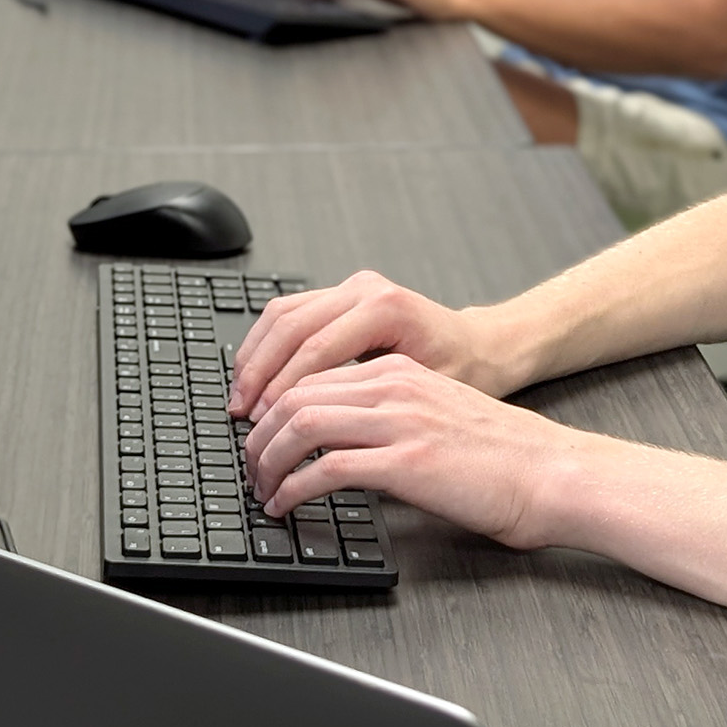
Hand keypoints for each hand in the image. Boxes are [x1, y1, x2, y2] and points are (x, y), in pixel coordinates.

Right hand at [227, 269, 525, 419]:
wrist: (483, 347)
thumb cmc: (465, 374)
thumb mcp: (423, 394)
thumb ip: (372, 408)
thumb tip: (318, 439)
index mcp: (385, 309)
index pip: (314, 351)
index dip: (282, 392)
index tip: (264, 425)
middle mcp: (364, 290)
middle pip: (289, 328)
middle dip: (259, 375)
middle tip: (243, 416)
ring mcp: (351, 288)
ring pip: (281, 315)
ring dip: (255, 358)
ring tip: (243, 399)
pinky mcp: (342, 295)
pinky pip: (289, 313)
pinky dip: (266, 345)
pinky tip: (256, 376)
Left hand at [243, 353, 596, 548]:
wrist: (552, 474)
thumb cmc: (505, 457)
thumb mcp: (438, 417)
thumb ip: (392, 420)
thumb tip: (341, 448)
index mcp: (399, 373)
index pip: (311, 376)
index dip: (272, 409)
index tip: (258, 438)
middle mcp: (394, 387)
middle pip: (295, 396)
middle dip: (259, 435)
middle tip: (248, 468)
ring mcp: (400, 421)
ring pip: (302, 425)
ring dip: (267, 462)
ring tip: (262, 491)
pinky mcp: (406, 462)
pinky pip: (326, 468)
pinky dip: (294, 488)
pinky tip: (287, 506)